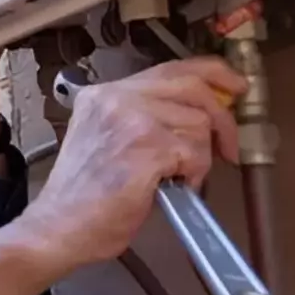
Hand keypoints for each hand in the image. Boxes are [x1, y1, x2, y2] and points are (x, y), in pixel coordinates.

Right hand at [19, 57, 245, 271]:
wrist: (60, 225)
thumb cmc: (84, 194)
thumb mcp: (106, 138)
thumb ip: (143, 117)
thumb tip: (197, 114)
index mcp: (103, 93)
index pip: (170, 68)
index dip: (211, 73)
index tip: (234, 86)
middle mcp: (115, 98)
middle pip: (193, 87)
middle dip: (222, 118)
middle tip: (228, 147)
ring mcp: (131, 120)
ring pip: (198, 123)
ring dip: (200, 156)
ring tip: (178, 177)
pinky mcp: (147, 148)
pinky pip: (196, 153)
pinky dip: (195, 174)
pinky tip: (174, 187)